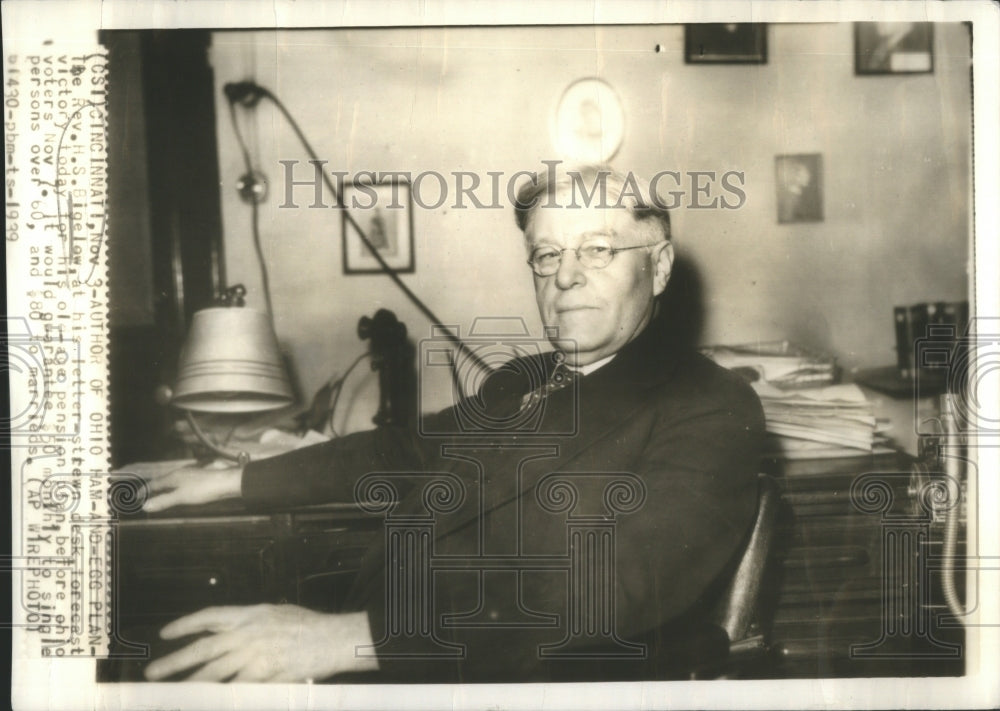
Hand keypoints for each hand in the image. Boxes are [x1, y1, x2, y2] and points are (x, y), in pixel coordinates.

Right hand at [142, 461, 243, 512]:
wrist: (227, 482)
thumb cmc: (203, 489)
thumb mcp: (181, 497)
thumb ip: (164, 500)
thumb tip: (144, 505)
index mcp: (173, 476)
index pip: (154, 483)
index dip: (145, 491)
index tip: (136, 497)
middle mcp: (181, 473)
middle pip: (163, 481)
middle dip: (154, 488)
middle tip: (145, 496)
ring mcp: (191, 475)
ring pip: (173, 481)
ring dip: (165, 488)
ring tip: (160, 495)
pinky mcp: (199, 479)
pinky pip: (181, 484)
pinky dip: (175, 489)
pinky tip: (179, 494)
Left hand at [144, 605, 377, 681]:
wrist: (334, 638)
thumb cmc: (309, 625)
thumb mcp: (275, 614)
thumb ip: (249, 624)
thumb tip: (224, 635)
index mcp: (250, 615)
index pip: (209, 618)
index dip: (185, 625)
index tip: (165, 634)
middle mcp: (248, 635)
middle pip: (203, 651)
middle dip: (175, 662)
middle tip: (152, 674)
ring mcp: (255, 659)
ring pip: (214, 677)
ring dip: (191, 688)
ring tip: (174, 696)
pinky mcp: (266, 680)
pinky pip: (237, 694)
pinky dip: (222, 700)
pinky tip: (212, 704)